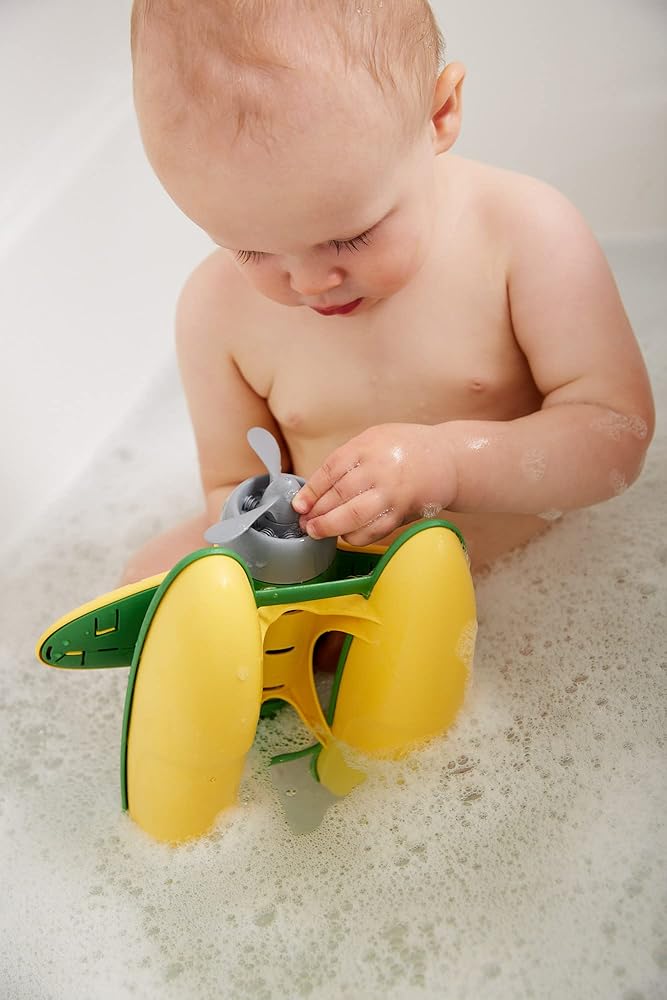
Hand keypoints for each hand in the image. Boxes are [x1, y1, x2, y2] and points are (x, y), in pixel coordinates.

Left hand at [292, 423, 457, 545]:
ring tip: (316, 532)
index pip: (330, 471)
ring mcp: (391, 492)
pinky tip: (345, 536)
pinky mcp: (402, 511)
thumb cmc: (406, 448)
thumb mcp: (374, 439)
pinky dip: (355, 537)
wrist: (447, 458)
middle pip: (338, 495)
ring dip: (330, 528)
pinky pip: (373, 530)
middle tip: (304, 524)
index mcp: (366, 447)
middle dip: (316, 513)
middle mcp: (378, 469)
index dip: (310, 491)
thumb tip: (317, 487)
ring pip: (353, 516)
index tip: (299, 506)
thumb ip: (348, 459)